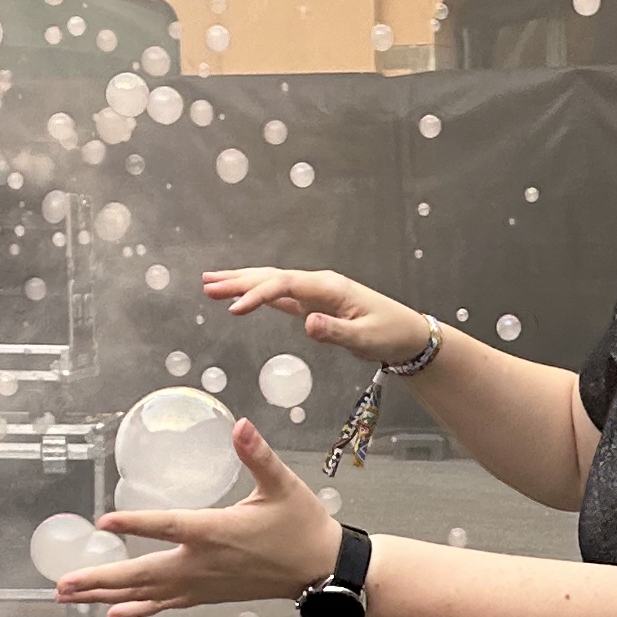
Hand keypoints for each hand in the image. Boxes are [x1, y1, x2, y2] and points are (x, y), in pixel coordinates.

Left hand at [52, 415, 339, 616]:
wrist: (322, 570)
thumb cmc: (303, 525)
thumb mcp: (282, 486)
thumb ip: (257, 454)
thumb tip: (241, 424)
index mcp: (217, 533)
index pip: (168, 527)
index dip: (135, 523)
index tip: (102, 523)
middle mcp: (203, 564)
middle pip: (142, 573)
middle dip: (99, 579)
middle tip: (61, 584)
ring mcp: (202, 584)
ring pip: (146, 592)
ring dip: (105, 595)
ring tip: (68, 597)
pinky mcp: (206, 594)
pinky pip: (164, 605)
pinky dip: (137, 609)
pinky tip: (112, 615)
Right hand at [201, 264, 432, 367]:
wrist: (409, 335)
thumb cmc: (390, 335)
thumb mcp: (366, 339)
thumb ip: (336, 332)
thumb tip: (307, 323)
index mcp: (329, 288)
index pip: (285, 285)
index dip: (258, 294)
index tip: (235, 308)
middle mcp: (319, 284)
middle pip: (272, 277)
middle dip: (238, 280)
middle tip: (206, 285)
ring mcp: (316, 293)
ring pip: (272, 282)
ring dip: (242, 282)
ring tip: (211, 284)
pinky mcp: (315, 305)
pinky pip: (280, 296)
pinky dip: (258, 295)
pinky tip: (241, 296)